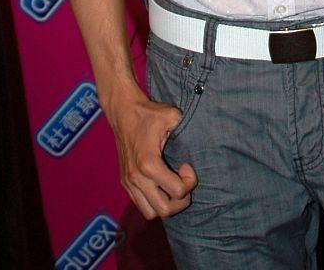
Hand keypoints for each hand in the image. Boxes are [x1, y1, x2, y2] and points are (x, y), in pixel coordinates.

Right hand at [106, 85, 197, 219]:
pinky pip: (141, 205)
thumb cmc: (149, 113)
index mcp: (148, 163)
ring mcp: (129, 182)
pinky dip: (154, 202)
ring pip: (151, 213)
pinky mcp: (125, 183)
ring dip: (166, 204)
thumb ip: (186, 128)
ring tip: (172, 186)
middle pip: (164, 210)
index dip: (190, 181)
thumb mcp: (172, 115)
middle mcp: (137, 178)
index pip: (177, 192)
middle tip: (183, 181)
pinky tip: (162, 184)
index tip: (186, 165)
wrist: (123, 112)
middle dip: (180, 200)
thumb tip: (200, 139)